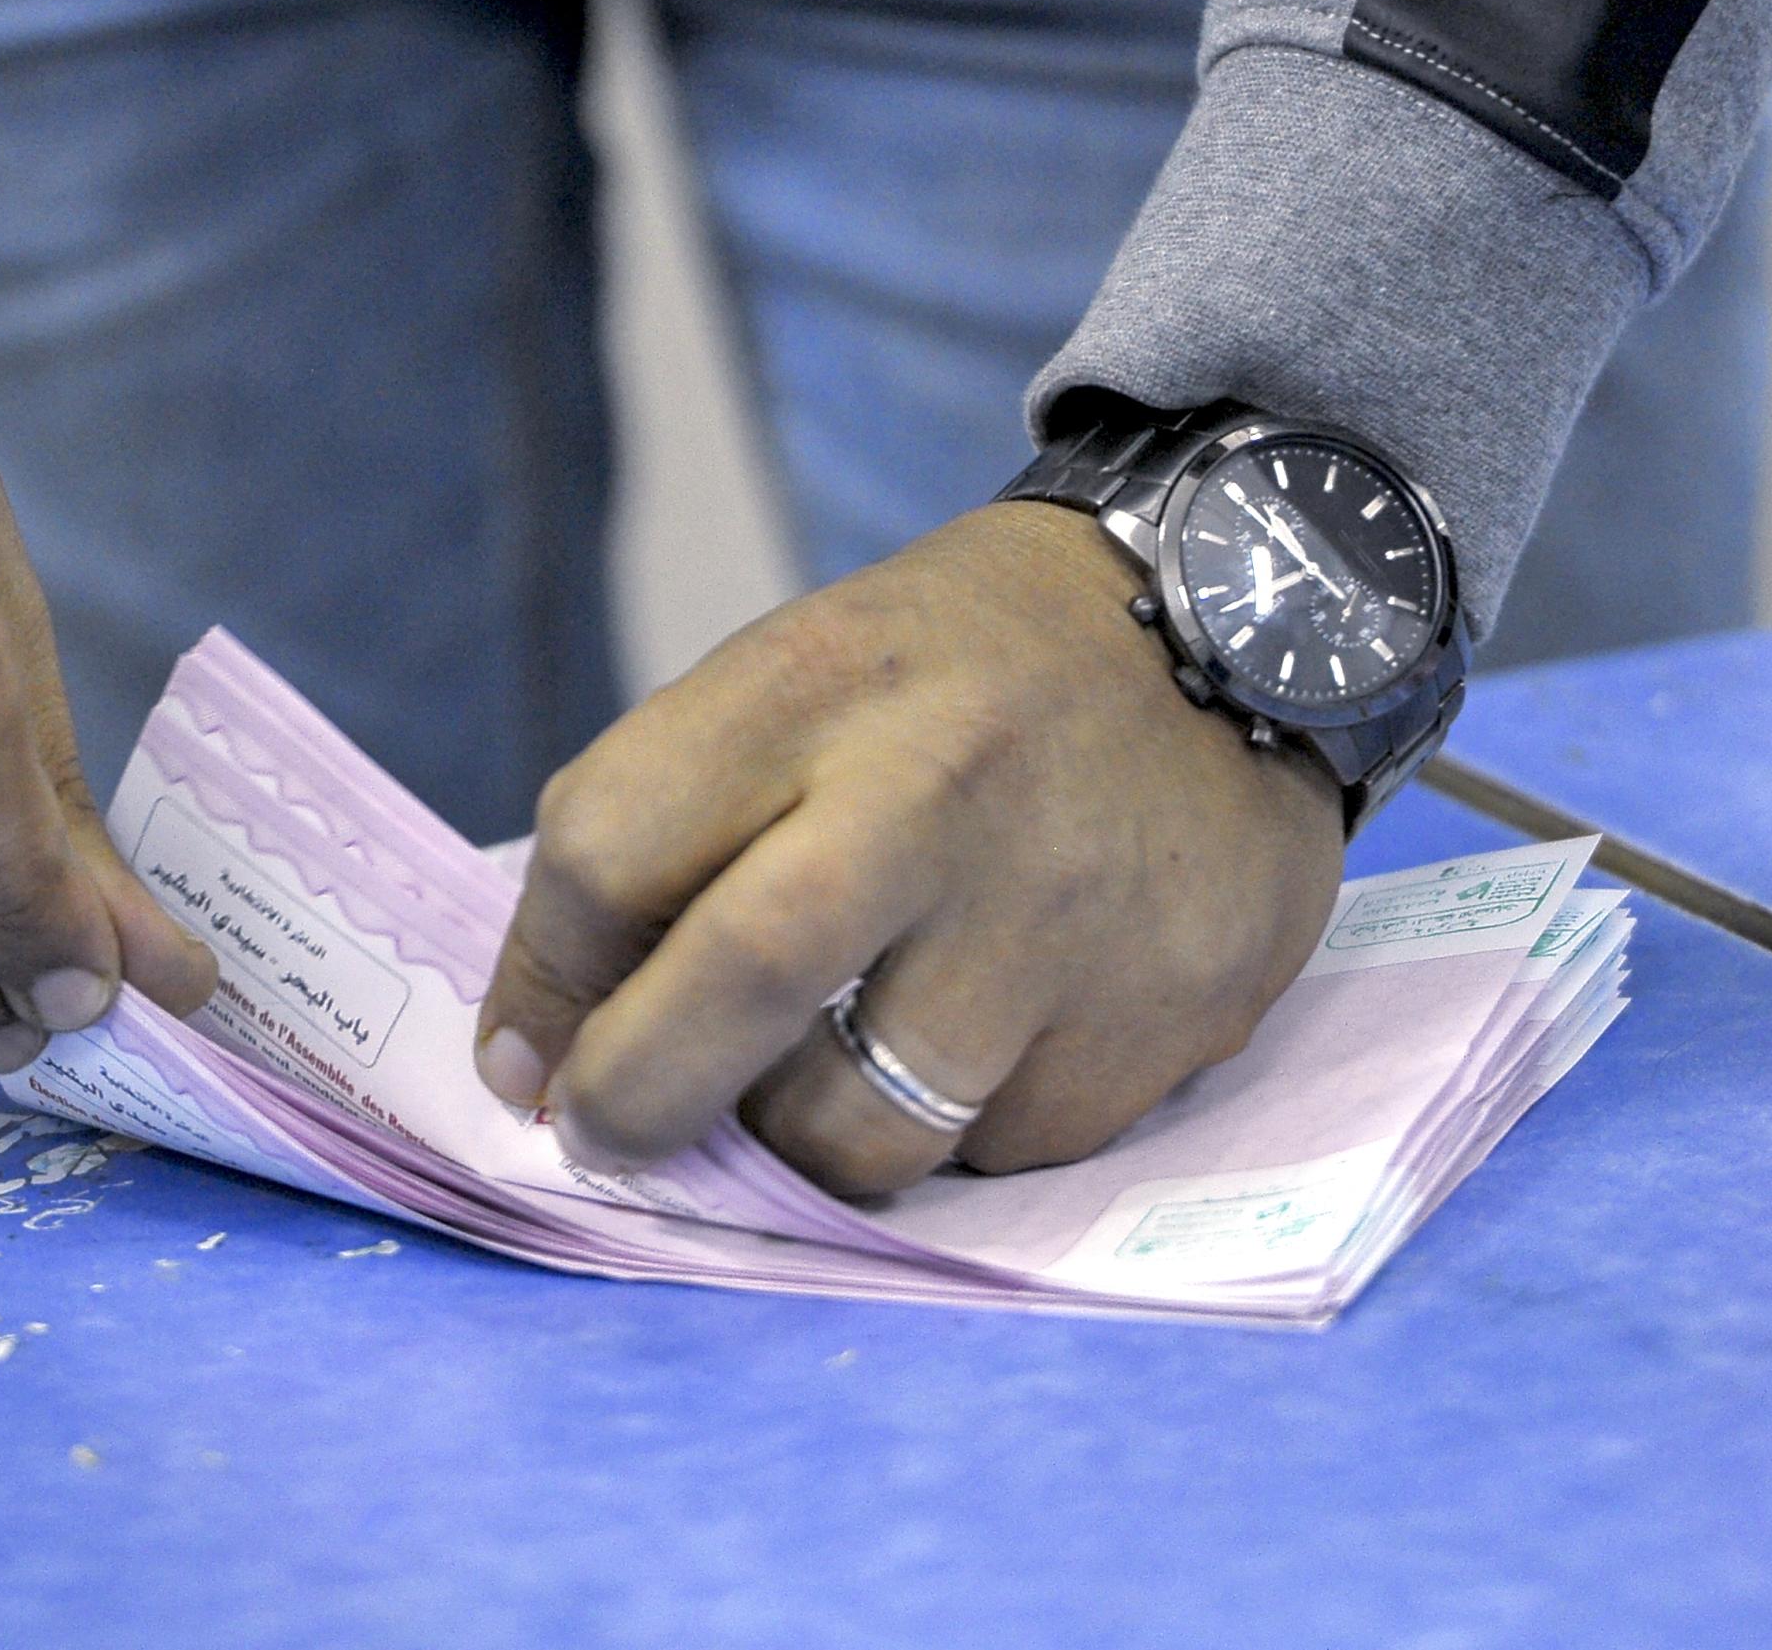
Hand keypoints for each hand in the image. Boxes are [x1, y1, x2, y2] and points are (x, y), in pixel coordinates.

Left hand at [471, 502, 1342, 1196]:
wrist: (1244, 620)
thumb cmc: (966, 676)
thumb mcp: (808, 678)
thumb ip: (681, 831)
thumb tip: (548, 1048)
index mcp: (820, 682)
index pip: (609, 848)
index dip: (540, 981)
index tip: (527, 1051)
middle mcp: (941, 788)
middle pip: (735, 988)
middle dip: (634, 1099)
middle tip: (605, 1133)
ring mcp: (1064, 913)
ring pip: (868, 1130)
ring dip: (804, 1144)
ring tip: (817, 1080)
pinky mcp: (1167, 1015)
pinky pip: (1003, 1151)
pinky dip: (959, 1129)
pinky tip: (992, 1036)